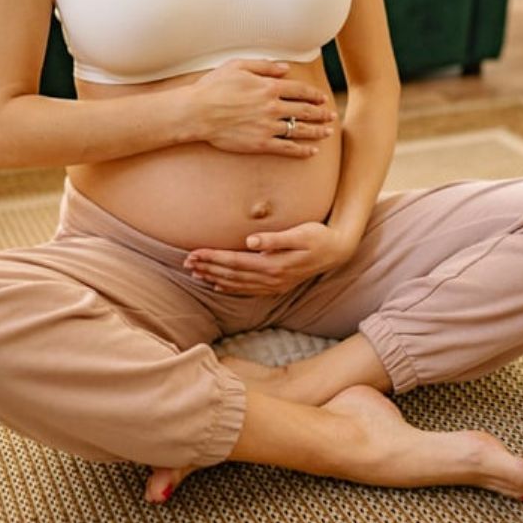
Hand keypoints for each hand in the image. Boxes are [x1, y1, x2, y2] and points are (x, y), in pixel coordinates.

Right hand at [183, 58, 336, 157]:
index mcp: (269, 87)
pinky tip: (311, 151)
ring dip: (317, 131)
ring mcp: (268, 127)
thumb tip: (285, 68)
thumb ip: (264, 66)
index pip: (300, 91)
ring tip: (327, 132)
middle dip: (321, 113)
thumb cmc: (213, 87)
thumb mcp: (238, 66)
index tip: (322, 98)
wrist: (197, 112)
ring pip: (300, 129)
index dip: (314, 95)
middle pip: (305, 110)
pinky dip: (301, 150)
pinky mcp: (260, 144)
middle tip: (331, 116)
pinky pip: (287, 148)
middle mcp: (273, 107)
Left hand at [184, 222, 354, 295]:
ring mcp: (273, 284)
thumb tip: (251, 240)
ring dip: (214, 277)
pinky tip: (217, 284)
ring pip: (236, 283)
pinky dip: (230, 287)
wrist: (337, 251)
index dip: (213, 258)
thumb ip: (275, 238)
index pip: (235, 261)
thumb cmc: (319, 236)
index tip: (194, 253)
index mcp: (273, 264)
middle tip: (185, 263)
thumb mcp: (301, 233)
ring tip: (195, 273)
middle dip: (207, 268)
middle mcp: (271, 278)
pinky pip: (247, 290)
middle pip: (231, 274)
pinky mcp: (276, 285)